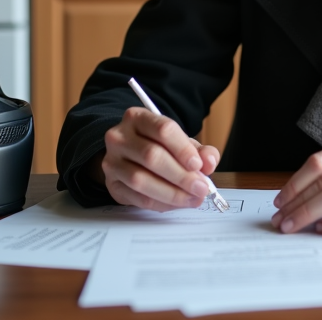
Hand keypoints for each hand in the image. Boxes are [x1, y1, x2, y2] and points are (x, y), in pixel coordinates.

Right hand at [94, 107, 220, 211]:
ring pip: (141, 180)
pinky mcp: (111, 184)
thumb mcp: (180, 142)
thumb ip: (199, 151)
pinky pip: (137, 198)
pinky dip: (161, 203)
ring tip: (193, 198)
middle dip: (181, 175)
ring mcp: (112, 161)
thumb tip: (209, 162)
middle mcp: (119, 137)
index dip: (183, 149)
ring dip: (172, 193)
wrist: (130, 157)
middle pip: (151, 156)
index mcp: (138, 117)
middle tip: (201, 188)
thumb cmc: (159, 146)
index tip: (199, 165)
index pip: (162, 129)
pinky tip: (177, 203)